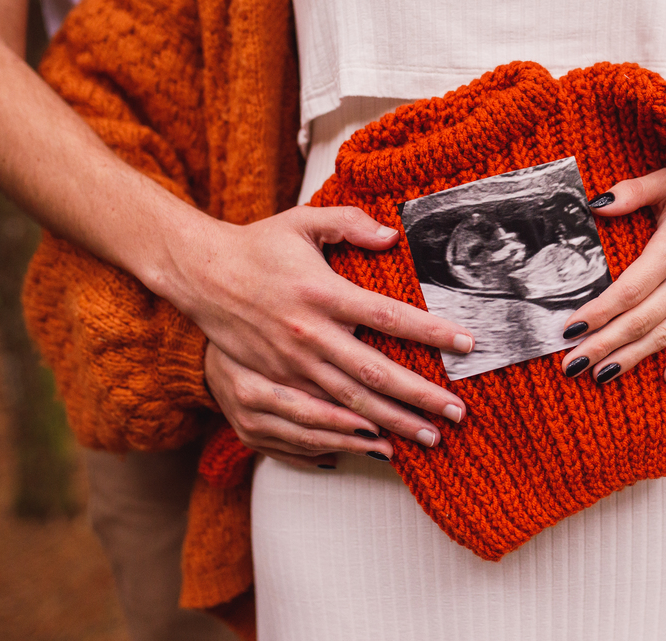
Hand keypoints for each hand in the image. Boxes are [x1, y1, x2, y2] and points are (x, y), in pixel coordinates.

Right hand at [161, 205, 471, 455]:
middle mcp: (309, 333)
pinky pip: (315, 417)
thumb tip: (392, 234)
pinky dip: (348, 434)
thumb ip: (348, 222)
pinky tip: (377, 444)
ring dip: (392, 422)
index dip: (430, 332)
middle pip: (375, 372)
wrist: (199, 276)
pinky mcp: (272, 383)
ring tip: (429, 438)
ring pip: (349, 403)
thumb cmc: (258, 246)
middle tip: (457, 413)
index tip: (466, 344)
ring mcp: (290, 363)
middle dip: (420, 396)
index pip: (389, 316)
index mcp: (323, 293)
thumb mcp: (302, 222)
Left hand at [560, 169, 665, 384]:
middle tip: (571, 365)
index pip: (629, 290)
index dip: (599, 312)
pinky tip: (664, 379)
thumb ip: (632, 191)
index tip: (570, 328)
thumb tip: (595, 204)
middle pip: (640, 320)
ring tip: (598, 376)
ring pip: (665, 336)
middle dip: (603, 345)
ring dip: (631, 359)